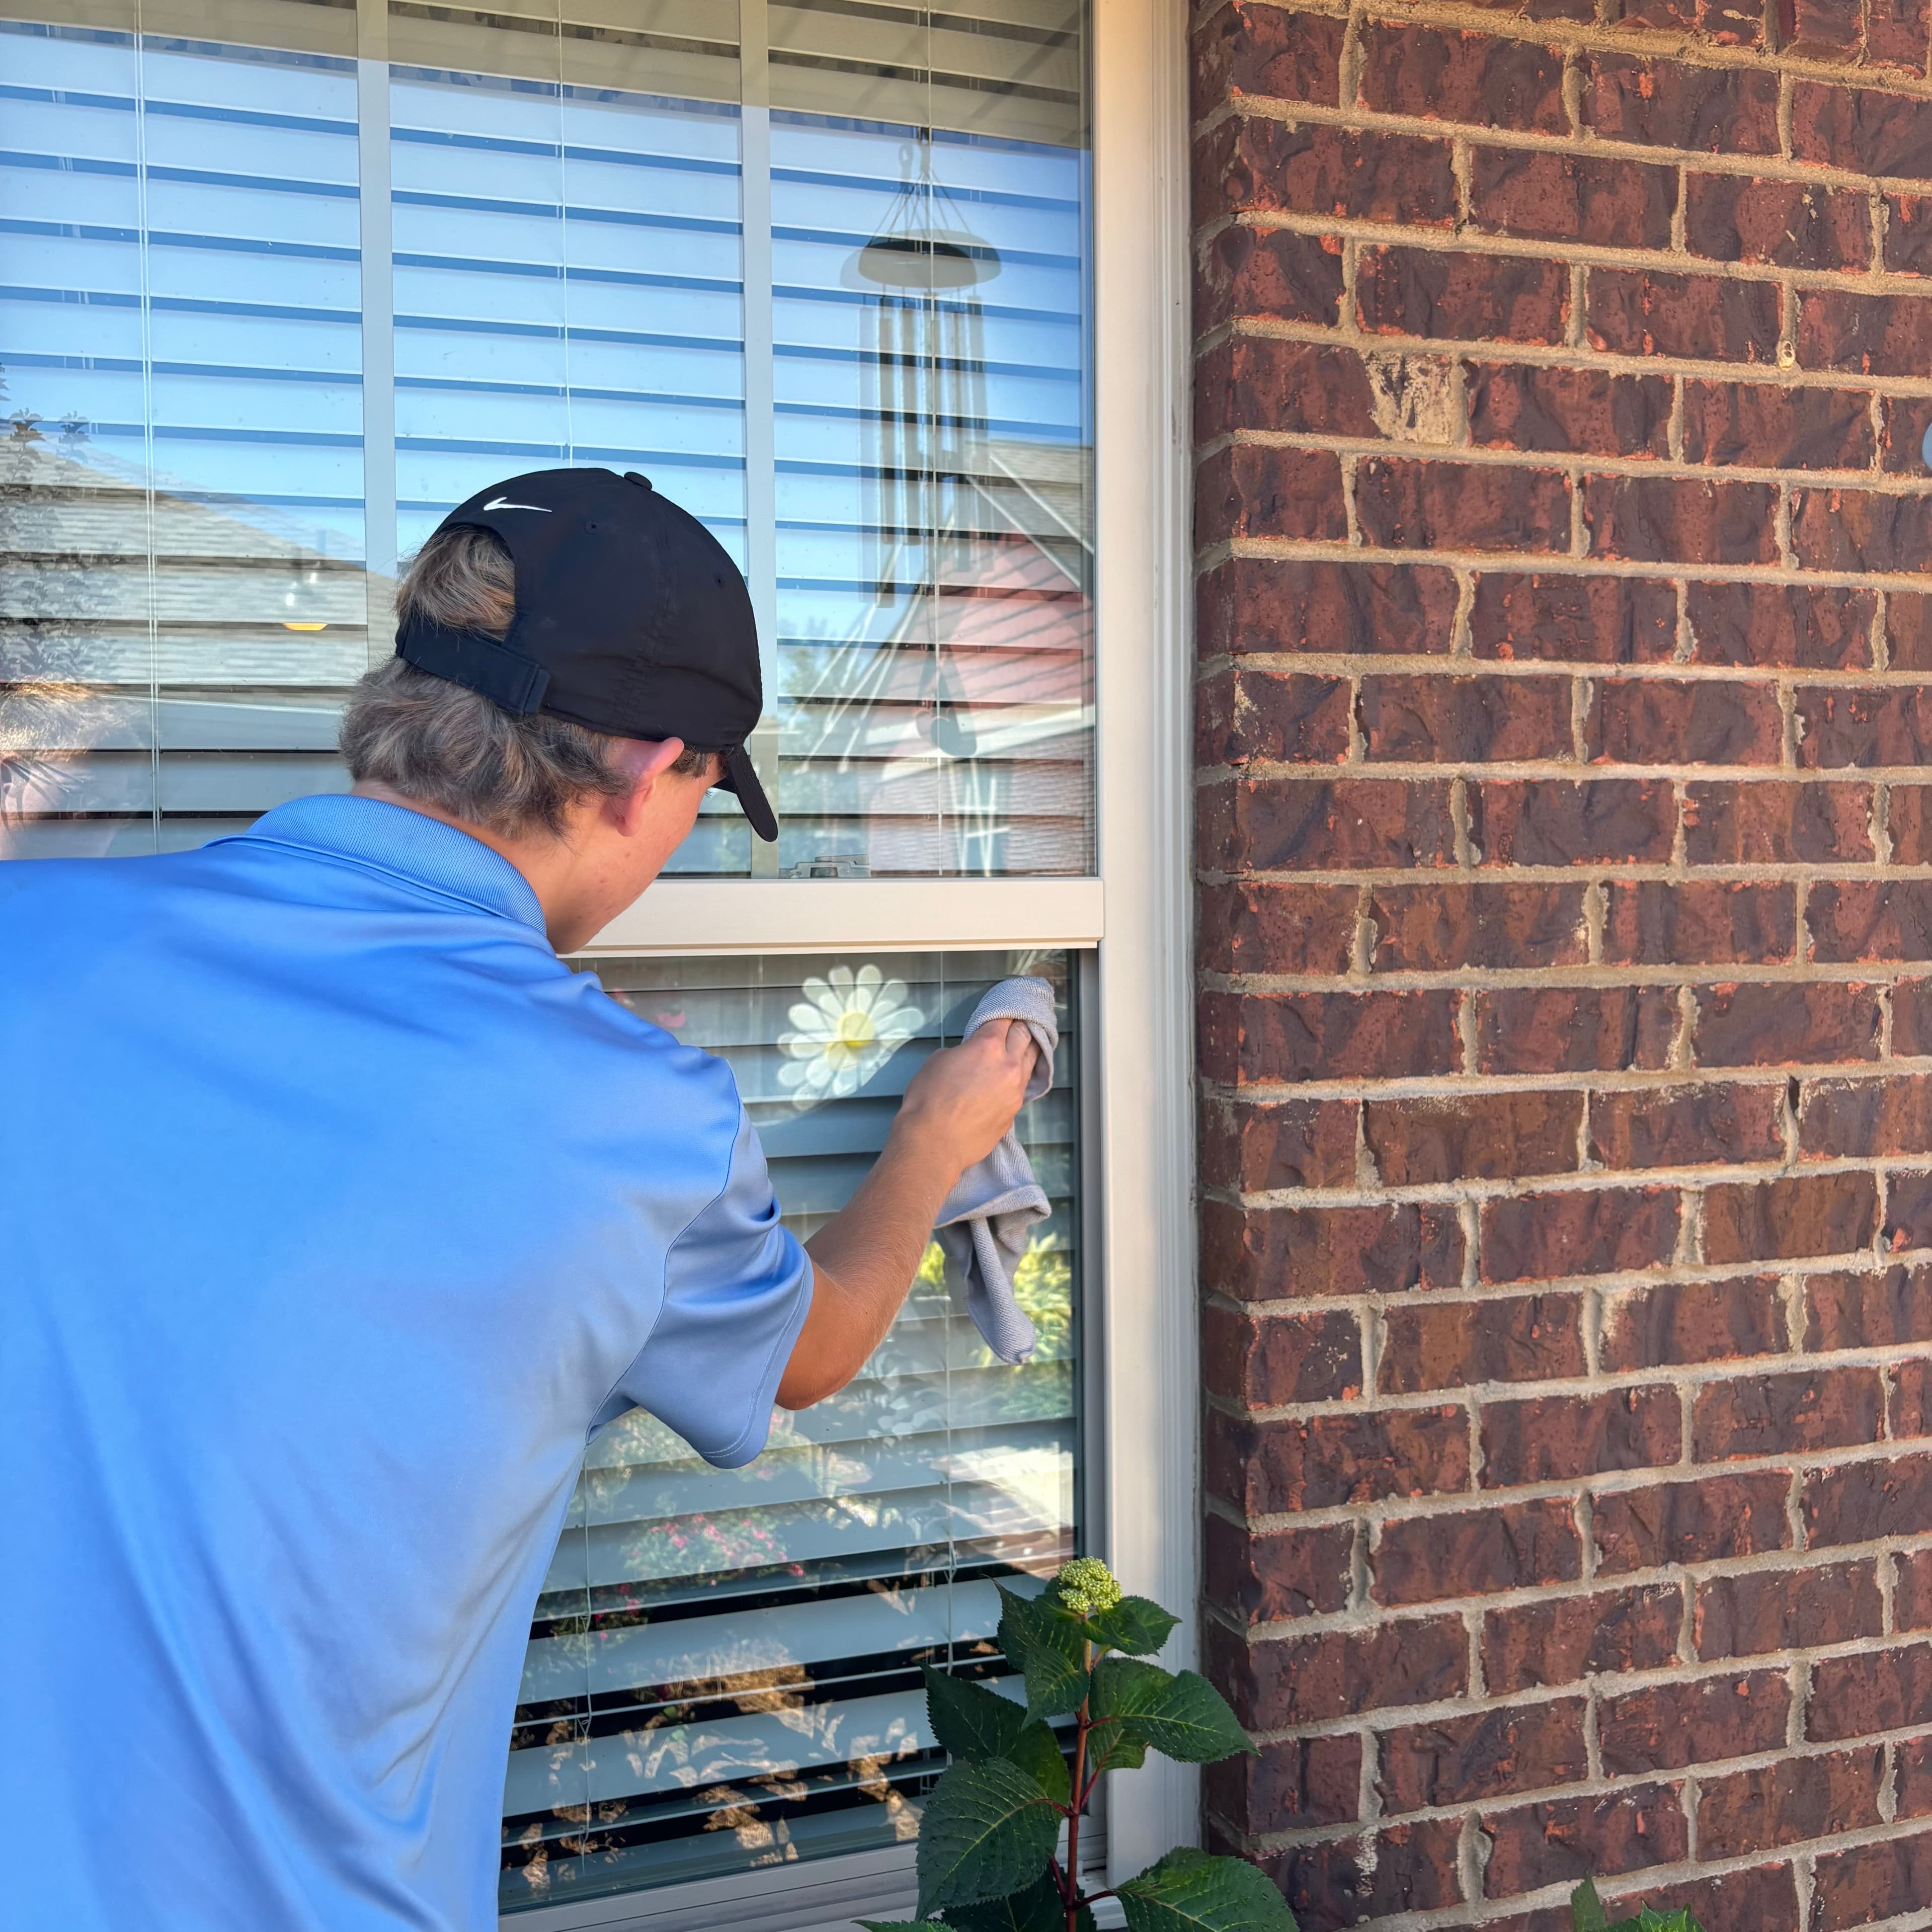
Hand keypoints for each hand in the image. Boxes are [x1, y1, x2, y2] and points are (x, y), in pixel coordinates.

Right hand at [893, 1020, 1038, 1181]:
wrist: (934, 1143)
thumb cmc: (927, 1100)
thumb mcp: (937, 1061)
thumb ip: (962, 1051)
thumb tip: (970, 1056)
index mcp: (988, 1046)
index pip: (1004, 1020)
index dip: (1004, 1014)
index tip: (1005, 1012)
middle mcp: (1008, 1065)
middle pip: (1025, 1036)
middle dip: (1021, 1027)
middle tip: (1019, 1023)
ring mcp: (1015, 1090)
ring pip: (1031, 1061)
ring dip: (1028, 1050)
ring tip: (1026, 1044)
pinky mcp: (1014, 1111)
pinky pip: (1024, 1086)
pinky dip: (1021, 1076)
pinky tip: (1016, 1075)